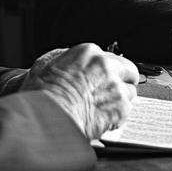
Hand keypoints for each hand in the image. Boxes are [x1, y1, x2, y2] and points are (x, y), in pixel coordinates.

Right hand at [22, 43, 139, 139]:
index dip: (108, 70)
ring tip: (102, 108)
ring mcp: (115, 86)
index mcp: (88, 53)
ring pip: (130, 91)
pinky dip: (117, 116)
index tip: (105, 78)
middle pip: (128, 71)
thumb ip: (65, 59)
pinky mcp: (120, 107)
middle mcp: (105, 66)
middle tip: (113, 92)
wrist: (46, 118)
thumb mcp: (46, 65)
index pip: (110, 57)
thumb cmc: (42, 95)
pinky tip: (103, 118)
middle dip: (122, 81)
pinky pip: (127, 110)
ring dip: (119, 100)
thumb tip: (70, 61)